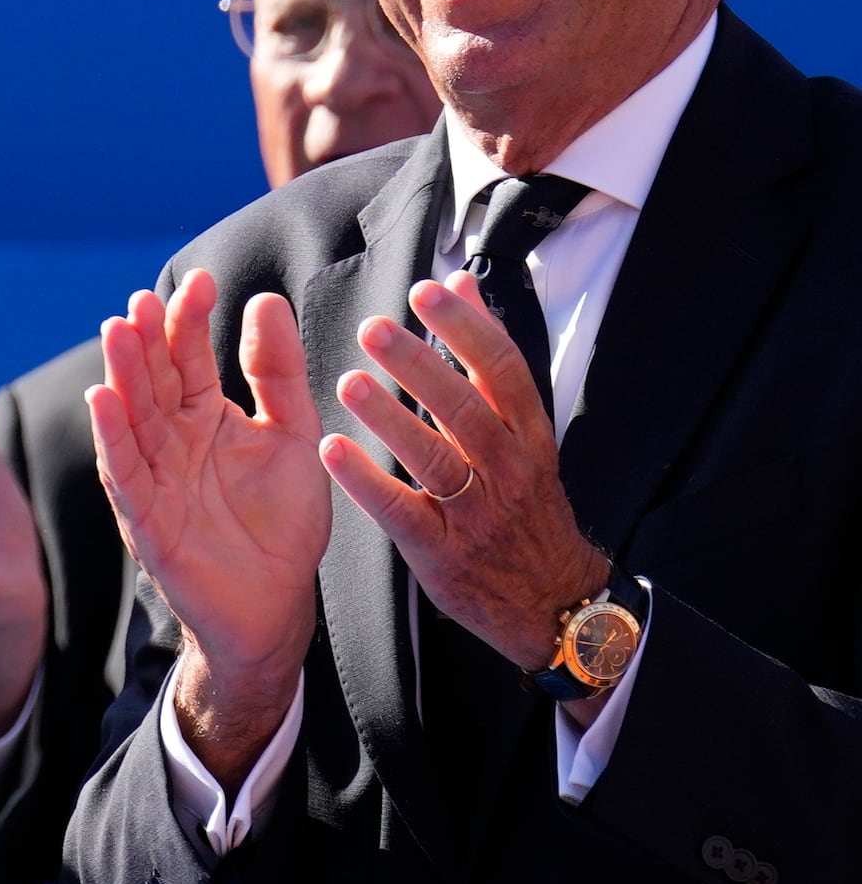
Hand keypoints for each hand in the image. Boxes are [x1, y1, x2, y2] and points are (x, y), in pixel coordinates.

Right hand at [84, 273, 331, 779]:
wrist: (274, 607)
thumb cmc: (282, 525)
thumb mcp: (292, 437)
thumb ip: (277, 373)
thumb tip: (265, 300)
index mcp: (202, 416)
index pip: (188, 356)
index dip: (189, 320)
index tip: (202, 281)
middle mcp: (169, 439)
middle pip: (150, 378)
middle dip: (146, 339)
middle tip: (146, 300)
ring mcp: (151, 476)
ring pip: (129, 415)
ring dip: (120, 373)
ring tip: (118, 330)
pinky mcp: (144, 517)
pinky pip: (122, 471)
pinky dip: (110, 436)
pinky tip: (103, 400)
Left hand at [327, 275, 613, 692]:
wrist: (551, 602)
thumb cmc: (524, 503)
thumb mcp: (521, 432)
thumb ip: (486, 358)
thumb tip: (462, 281)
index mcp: (527, 436)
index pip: (504, 372)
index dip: (467, 329)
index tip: (427, 292)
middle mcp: (508, 470)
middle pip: (466, 410)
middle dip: (421, 367)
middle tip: (374, 329)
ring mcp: (477, 513)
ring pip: (436, 460)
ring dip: (391, 420)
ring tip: (348, 382)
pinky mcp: (444, 552)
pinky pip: (403, 513)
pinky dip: (367, 482)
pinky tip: (331, 451)